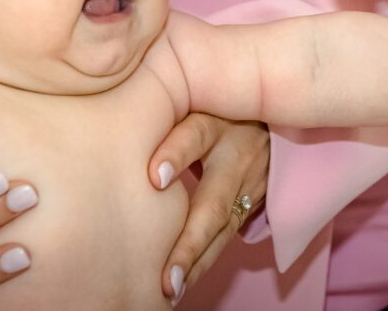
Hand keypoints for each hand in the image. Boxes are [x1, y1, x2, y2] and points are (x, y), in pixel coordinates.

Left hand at [148, 115, 268, 304]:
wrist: (267, 111)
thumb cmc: (211, 103)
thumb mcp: (192, 98)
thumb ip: (162, 114)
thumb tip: (121, 130)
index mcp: (216, 120)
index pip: (195, 135)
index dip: (175, 155)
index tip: (154, 178)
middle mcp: (238, 153)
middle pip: (214, 200)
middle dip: (190, 241)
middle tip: (167, 277)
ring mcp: (251, 181)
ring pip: (224, 227)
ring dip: (198, 262)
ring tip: (173, 289)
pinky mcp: (254, 201)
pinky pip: (228, 235)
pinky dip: (205, 260)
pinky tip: (184, 281)